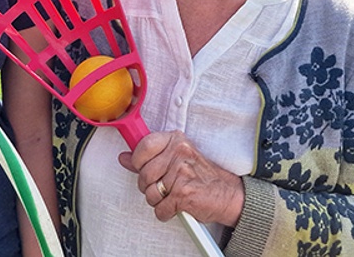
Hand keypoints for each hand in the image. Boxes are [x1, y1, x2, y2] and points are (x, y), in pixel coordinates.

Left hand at [118, 130, 243, 226]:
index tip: (143, 166)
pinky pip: (160, 209)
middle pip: (144, 174)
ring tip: (171, 195)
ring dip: (157, 200)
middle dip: (148, 186)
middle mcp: (179, 154)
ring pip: (150, 193)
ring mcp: (181, 174)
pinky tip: (176, 205)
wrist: (228, 195)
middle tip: (163, 186)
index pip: (144, 146)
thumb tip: (124, 157)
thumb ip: (149, 157)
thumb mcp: (177, 158)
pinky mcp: (184, 194)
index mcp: (177, 141)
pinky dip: (165, 212)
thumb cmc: (203, 176)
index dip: (138, 161)